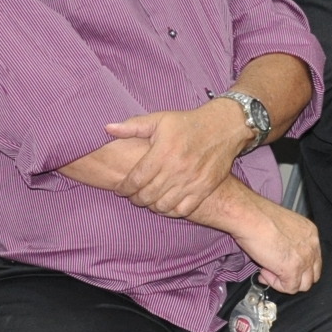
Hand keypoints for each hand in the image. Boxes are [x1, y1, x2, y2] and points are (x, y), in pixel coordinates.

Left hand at [105, 100, 253, 218]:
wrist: (223, 128)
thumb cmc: (188, 123)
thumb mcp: (160, 119)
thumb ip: (133, 126)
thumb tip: (107, 128)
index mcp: (163, 152)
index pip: (136, 179)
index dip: (124, 188)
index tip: (119, 189)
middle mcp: (176, 169)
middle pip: (147, 195)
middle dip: (135, 198)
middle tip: (132, 196)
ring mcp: (192, 181)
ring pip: (163, 205)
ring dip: (150, 206)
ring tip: (147, 200)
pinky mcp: (204, 189)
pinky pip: (183, 210)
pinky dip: (170, 211)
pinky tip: (165, 205)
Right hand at [233, 197, 322, 294]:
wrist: (249, 217)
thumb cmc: (258, 216)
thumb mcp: (282, 226)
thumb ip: (288, 241)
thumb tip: (281, 254)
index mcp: (310, 233)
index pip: (313, 259)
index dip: (296, 266)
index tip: (280, 263)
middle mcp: (312, 246)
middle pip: (312, 275)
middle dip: (293, 277)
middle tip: (274, 271)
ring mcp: (304, 259)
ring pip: (303, 285)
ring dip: (284, 282)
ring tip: (267, 271)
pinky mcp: (292, 270)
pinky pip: (289, 288)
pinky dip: (274, 283)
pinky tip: (263, 272)